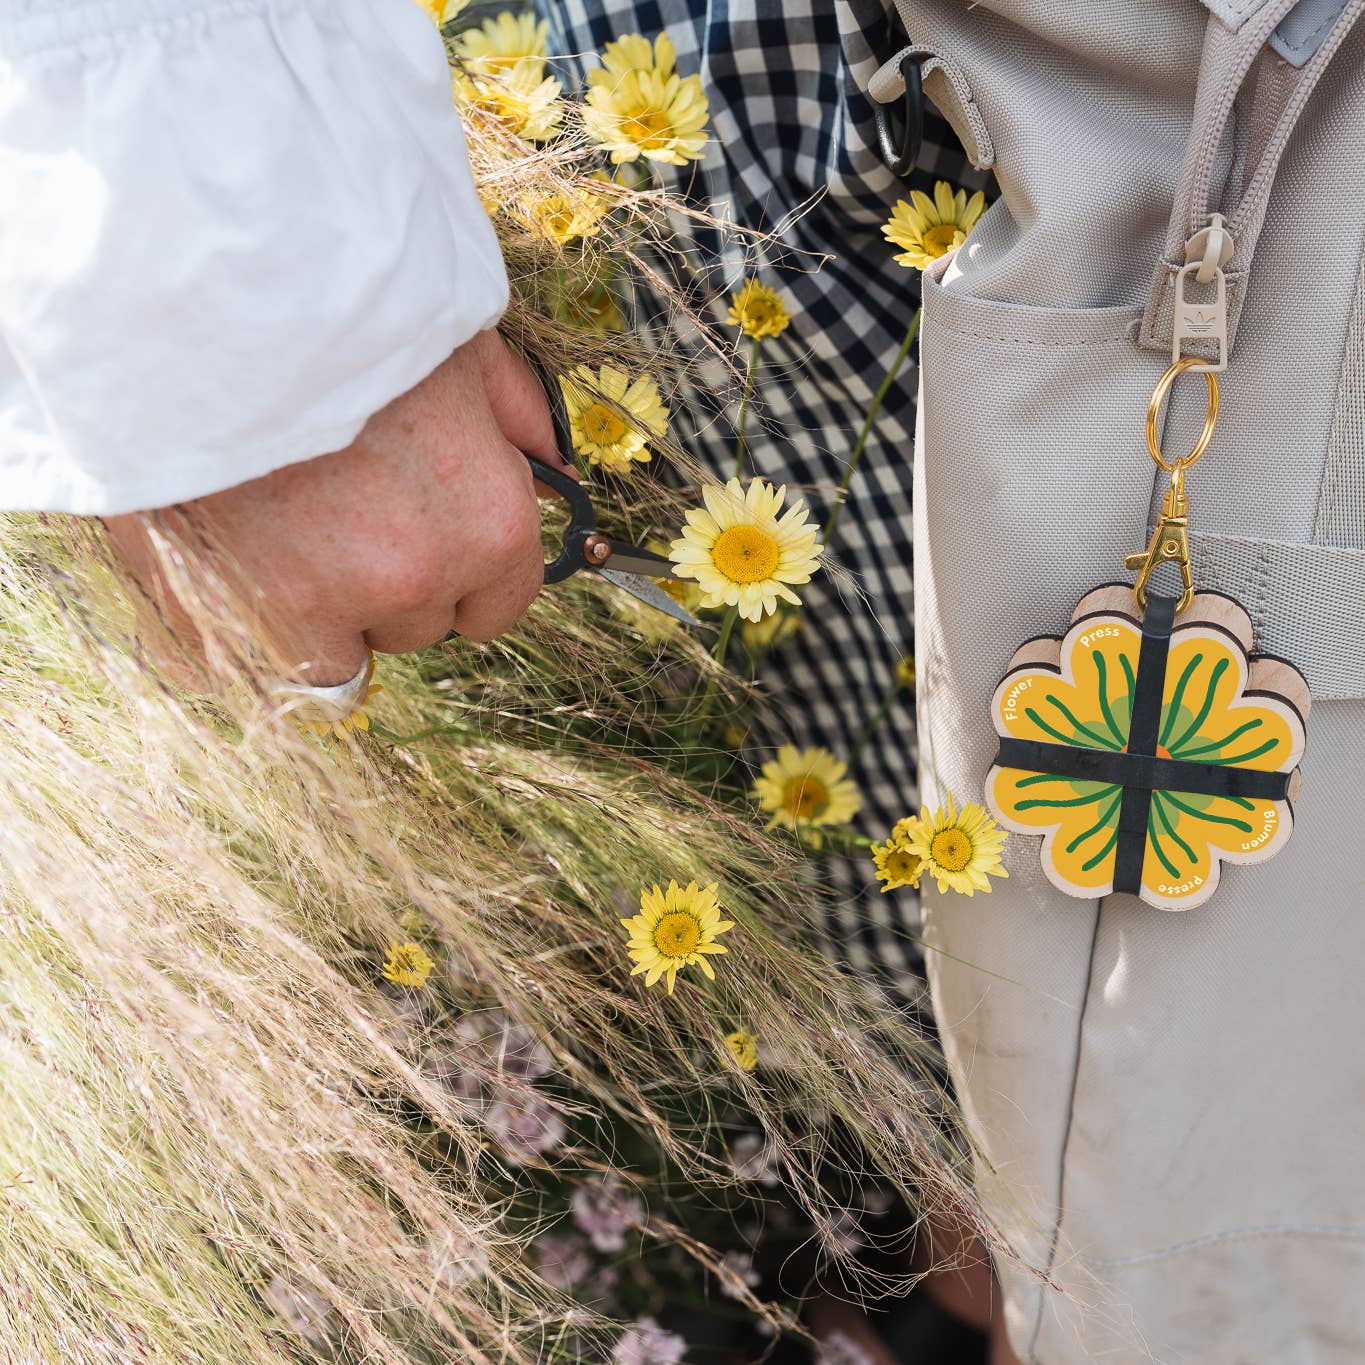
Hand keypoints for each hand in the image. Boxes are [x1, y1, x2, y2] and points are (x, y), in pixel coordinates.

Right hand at [104, 330, 572, 686]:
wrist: (205, 294)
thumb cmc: (345, 307)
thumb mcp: (461, 342)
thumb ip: (516, 416)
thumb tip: (554, 473)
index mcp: (490, 522)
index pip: (500, 609)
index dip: (465, 578)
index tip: (431, 548)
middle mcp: (420, 577)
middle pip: (419, 627)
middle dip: (391, 585)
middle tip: (341, 510)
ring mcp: (328, 602)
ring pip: (344, 653)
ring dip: (325, 612)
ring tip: (286, 528)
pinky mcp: (242, 611)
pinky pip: (268, 660)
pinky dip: (260, 628)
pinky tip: (243, 564)